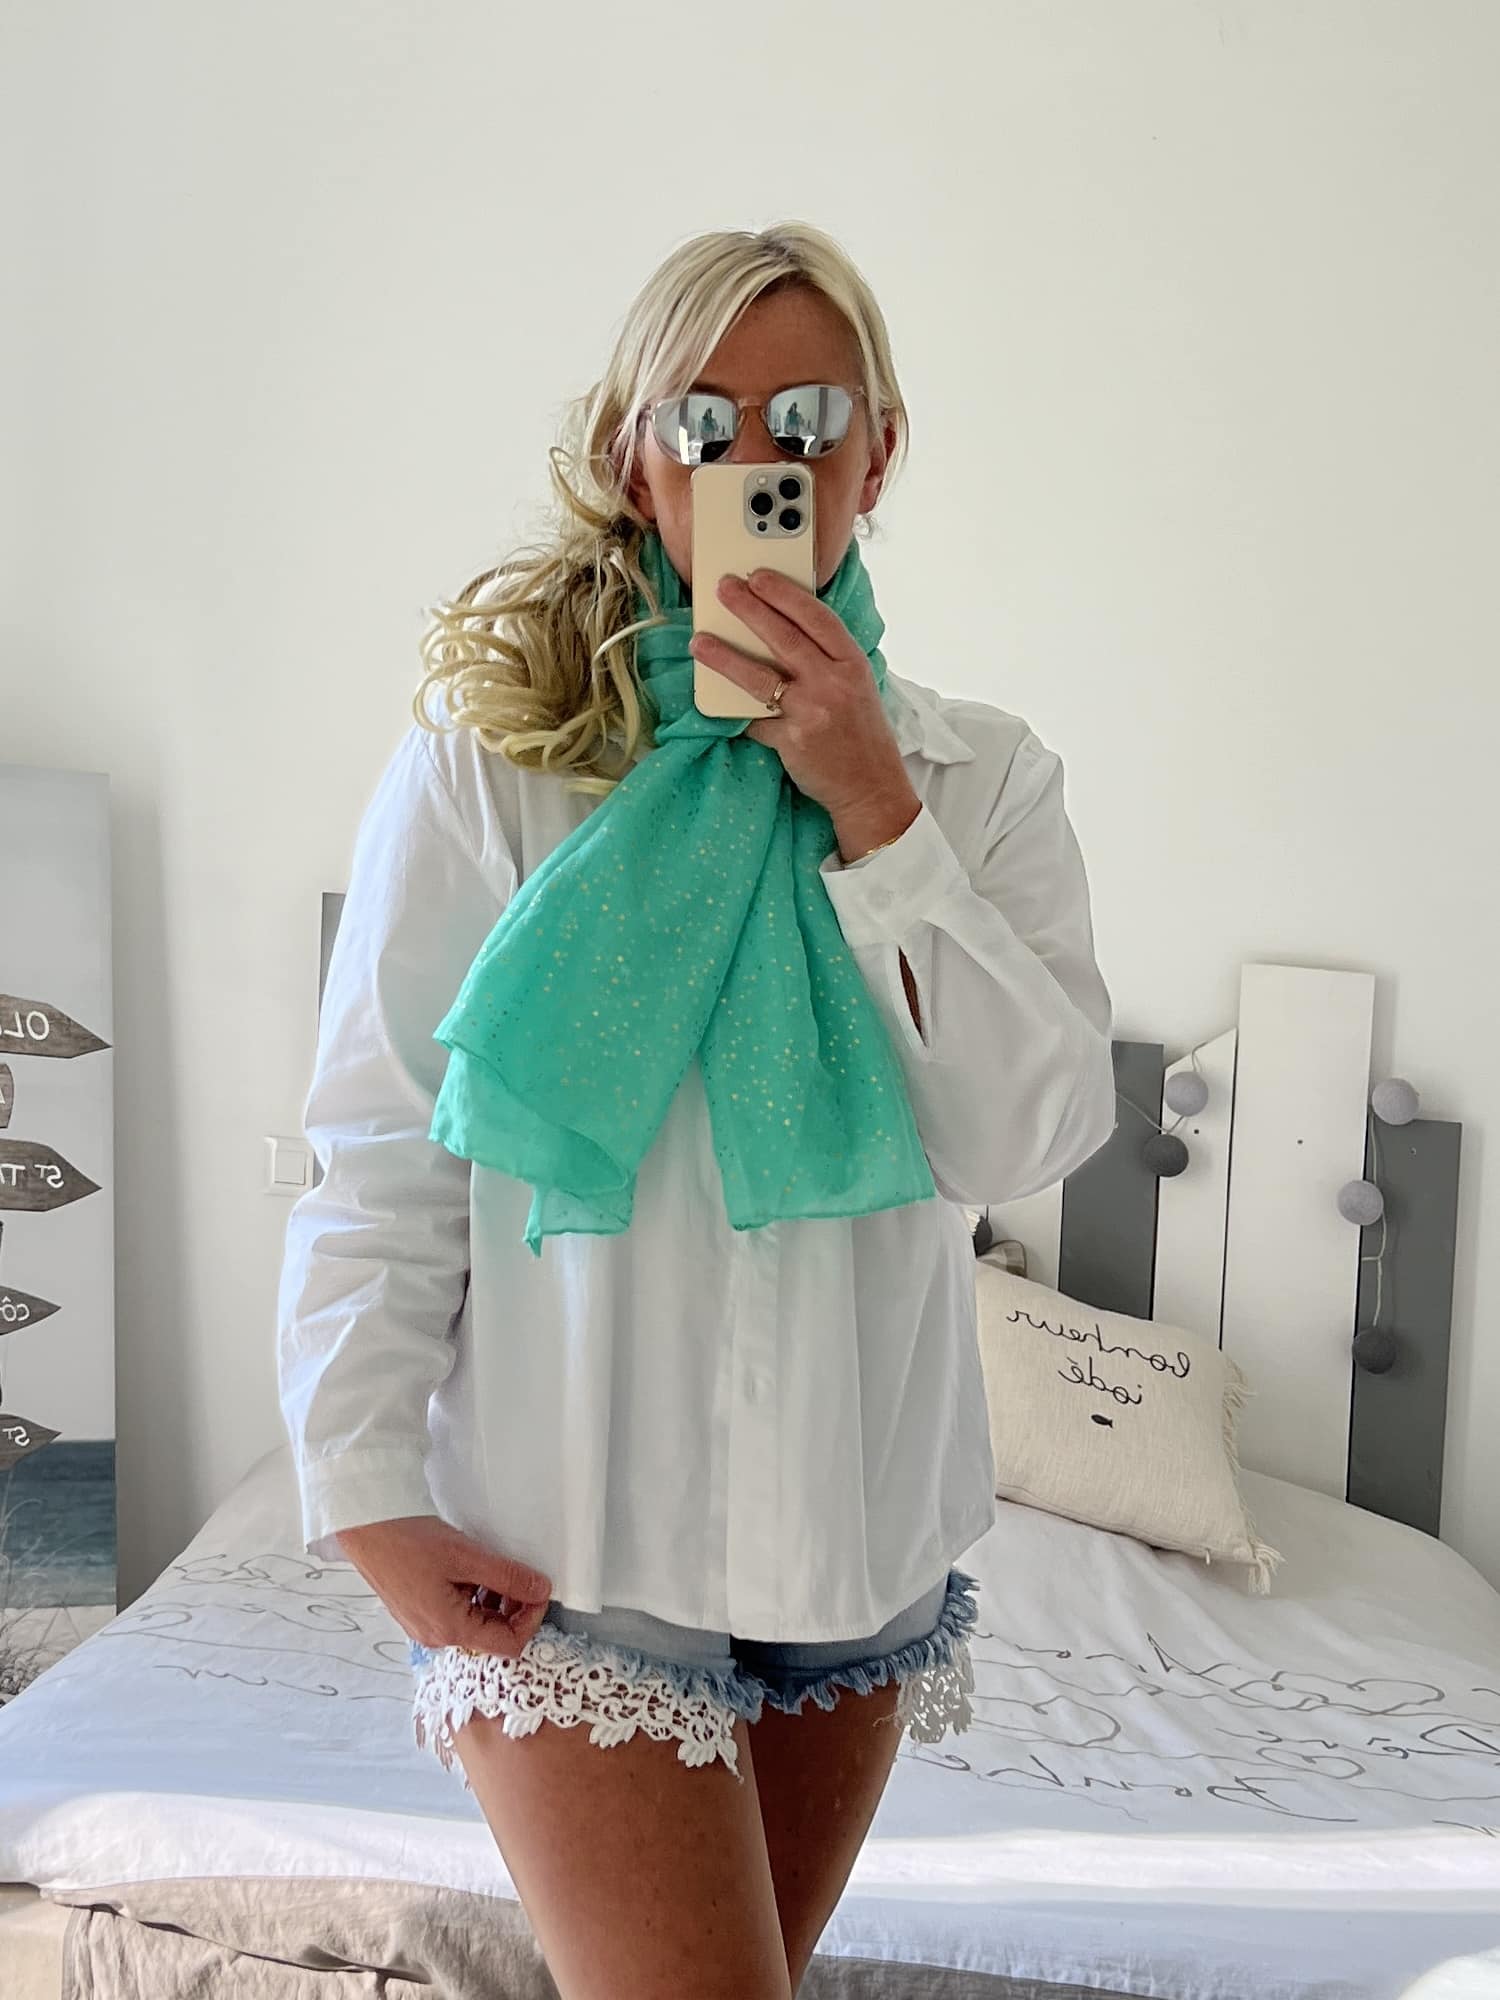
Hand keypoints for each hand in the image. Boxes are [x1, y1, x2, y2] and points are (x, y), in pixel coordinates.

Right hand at [335, 1515, 554, 1657]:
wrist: (366, 1527)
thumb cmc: (408, 1541)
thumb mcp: (467, 1556)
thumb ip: (508, 1577)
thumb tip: (540, 1589)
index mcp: (449, 1629)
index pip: (509, 1644)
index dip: (531, 1618)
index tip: (538, 1588)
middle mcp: (435, 1636)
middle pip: (492, 1635)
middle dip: (514, 1607)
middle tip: (521, 1575)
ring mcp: (424, 1624)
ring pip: (475, 1622)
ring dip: (494, 1599)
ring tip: (495, 1568)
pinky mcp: (418, 1610)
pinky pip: (457, 1612)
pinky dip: (473, 1595)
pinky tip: (472, 1569)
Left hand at [687, 568, 917, 829]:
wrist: (871, 787)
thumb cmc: (860, 733)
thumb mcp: (856, 686)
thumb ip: (827, 658)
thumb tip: (780, 628)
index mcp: (852, 663)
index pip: (816, 617)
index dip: (785, 593)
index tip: (759, 576)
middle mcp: (833, 683)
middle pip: (784, 637)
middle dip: (749, 608)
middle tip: (724, 588)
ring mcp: (812, 712)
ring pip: (759, 676)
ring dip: (724, 657)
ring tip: (699, 642)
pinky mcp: (792, 740)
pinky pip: (754, 719)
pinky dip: (737, 710)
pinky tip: (716, 700)